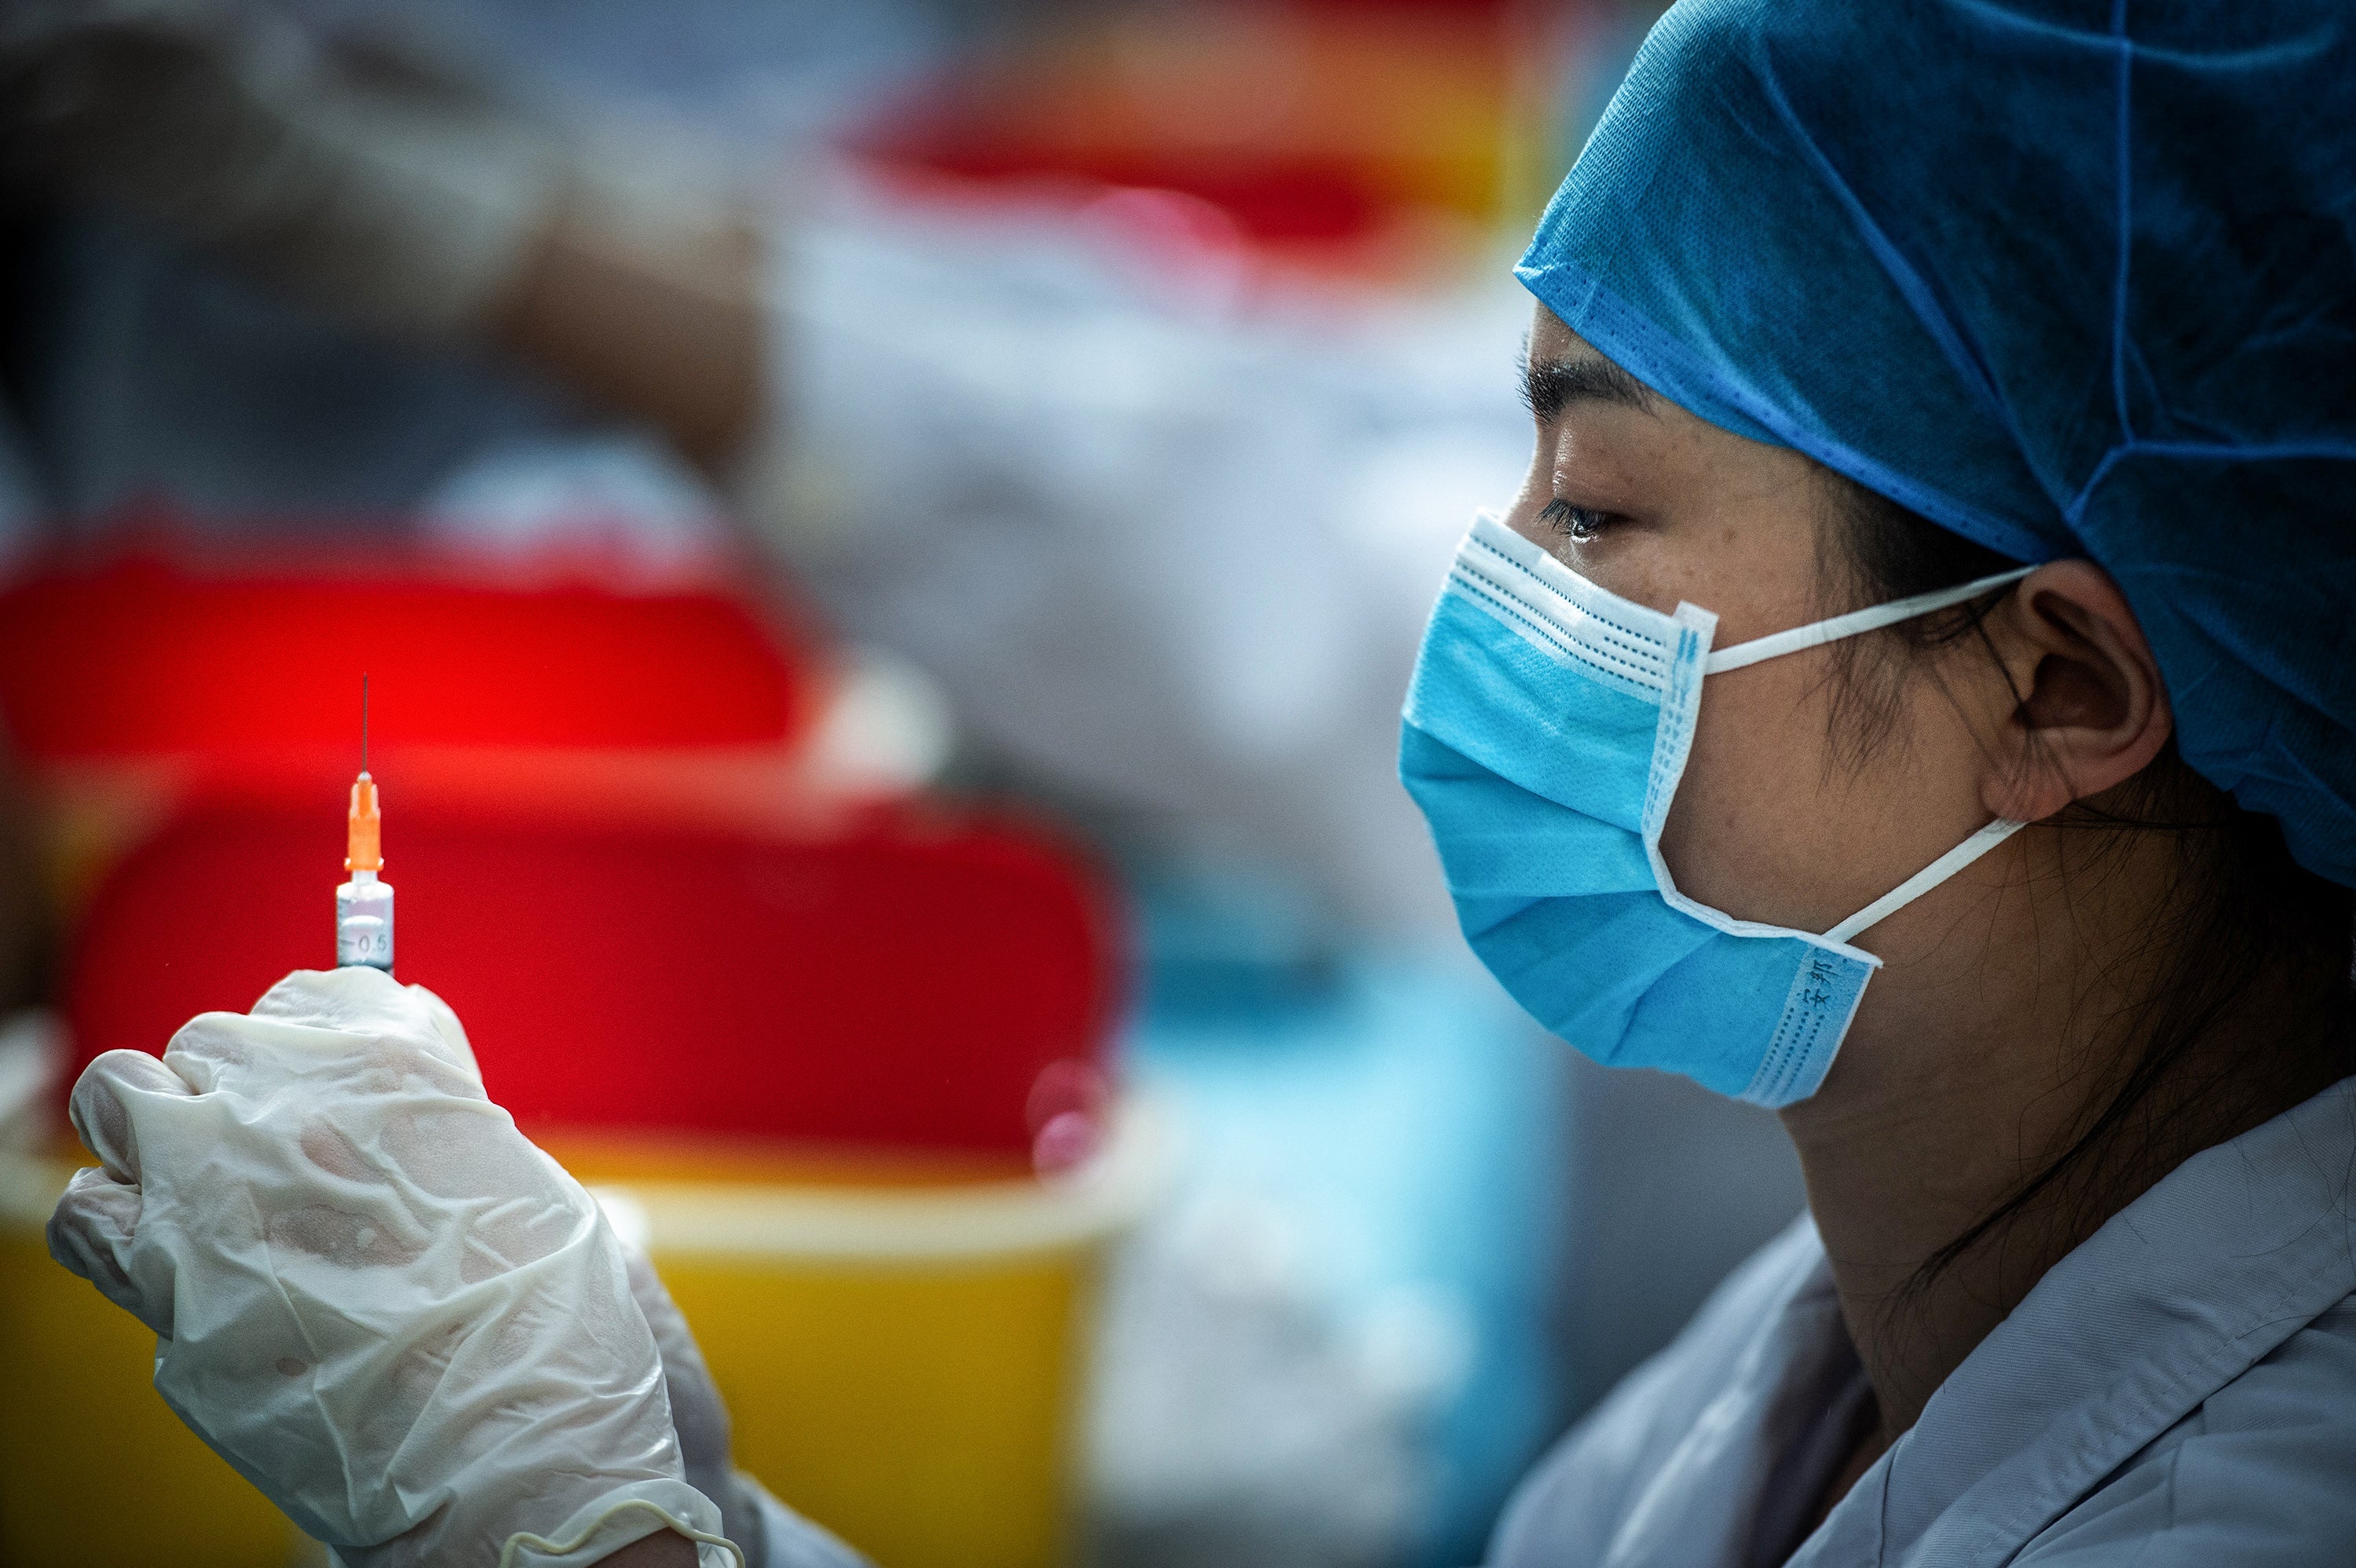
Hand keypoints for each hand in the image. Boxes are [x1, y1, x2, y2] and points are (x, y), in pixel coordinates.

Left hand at [47, 967, 739, 1566]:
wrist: (506, 1455)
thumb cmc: (539, 1329)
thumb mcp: (518, 1182)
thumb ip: (434, 1122)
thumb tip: (375, 1114)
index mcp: (399, 1059)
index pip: (317, 990)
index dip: (318, 1041)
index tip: (331, 1088)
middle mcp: (291, 1099)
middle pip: (211, 1039)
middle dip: (231, 1089)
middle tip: (271, 1157)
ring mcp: (213, 1182)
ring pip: (123, 1096)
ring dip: (153, 1133)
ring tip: (200, 1192)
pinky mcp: (163, 1280)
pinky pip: (89, 1212)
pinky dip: (116, 1225)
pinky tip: (166, 1256)